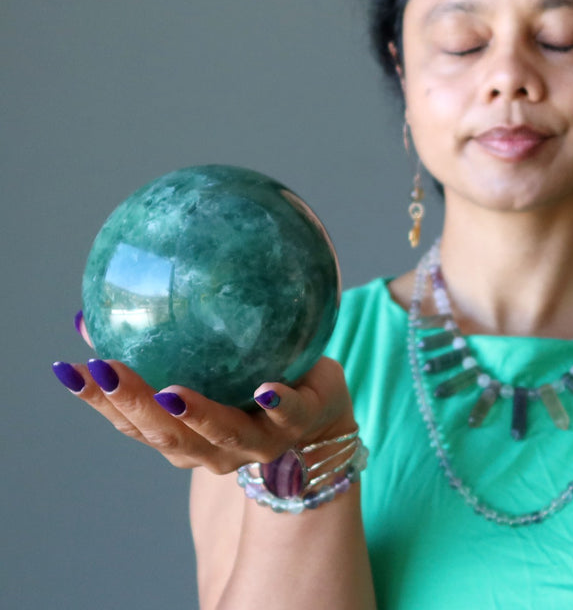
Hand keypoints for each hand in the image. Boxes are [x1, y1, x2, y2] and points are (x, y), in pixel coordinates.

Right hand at [52, 320, 355, 475]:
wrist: (320, 413)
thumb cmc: (249, 381)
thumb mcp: (204, 362)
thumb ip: (159, 342)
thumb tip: (93, 309)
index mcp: (183, 435)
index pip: (132, 423)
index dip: (99, 400)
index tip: (68, 369)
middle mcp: (213, 449)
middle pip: (167, 435)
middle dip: (133, 407)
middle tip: (104, 372)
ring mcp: (256, 442)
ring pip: (221, 433)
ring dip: (195, 414)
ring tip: (170, 391)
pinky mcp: (298, 422)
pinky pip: (287, 413)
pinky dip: (276, 403)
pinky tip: (265, 387)